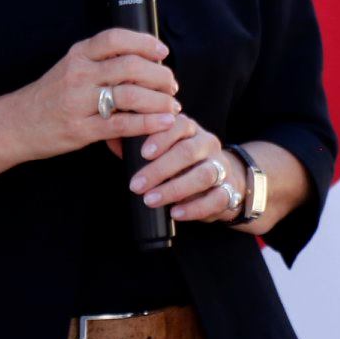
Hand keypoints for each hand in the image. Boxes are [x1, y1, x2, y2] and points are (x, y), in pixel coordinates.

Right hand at [4, 28, 180, 164]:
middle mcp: (78, 74)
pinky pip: (121, 124)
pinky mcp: (80, 129)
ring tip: (171, 105)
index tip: (163, 52)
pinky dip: (147, 123)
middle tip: (172, 85)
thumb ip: (102, 63)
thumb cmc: (50, 96)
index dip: (145, 42)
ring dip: (159, 100)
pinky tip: (163, 122)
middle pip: (130, 66)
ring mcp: (78, 102)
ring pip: (130, 94)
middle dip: (160, 75)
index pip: (116, 38)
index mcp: (78, 55)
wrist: (14, 125)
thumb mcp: (72, 69)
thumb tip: (148, 62)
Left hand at [125, 116, 242, 223]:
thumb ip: (139, 144)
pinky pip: (216, 198)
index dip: (162, 137)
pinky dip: (195, 207)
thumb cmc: (184, 163)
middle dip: (160, 169)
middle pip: (188, 151)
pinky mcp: (229, 191)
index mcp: (191, 130)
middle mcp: (208, 145)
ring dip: (175, 188)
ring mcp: (222, 167)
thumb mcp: (166, 149)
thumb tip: (110, 138)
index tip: (143, 153)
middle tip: (136, 185)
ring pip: (204, 174)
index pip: (179, 125)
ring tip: (150, 200)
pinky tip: (176, 213)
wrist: (226, 179)